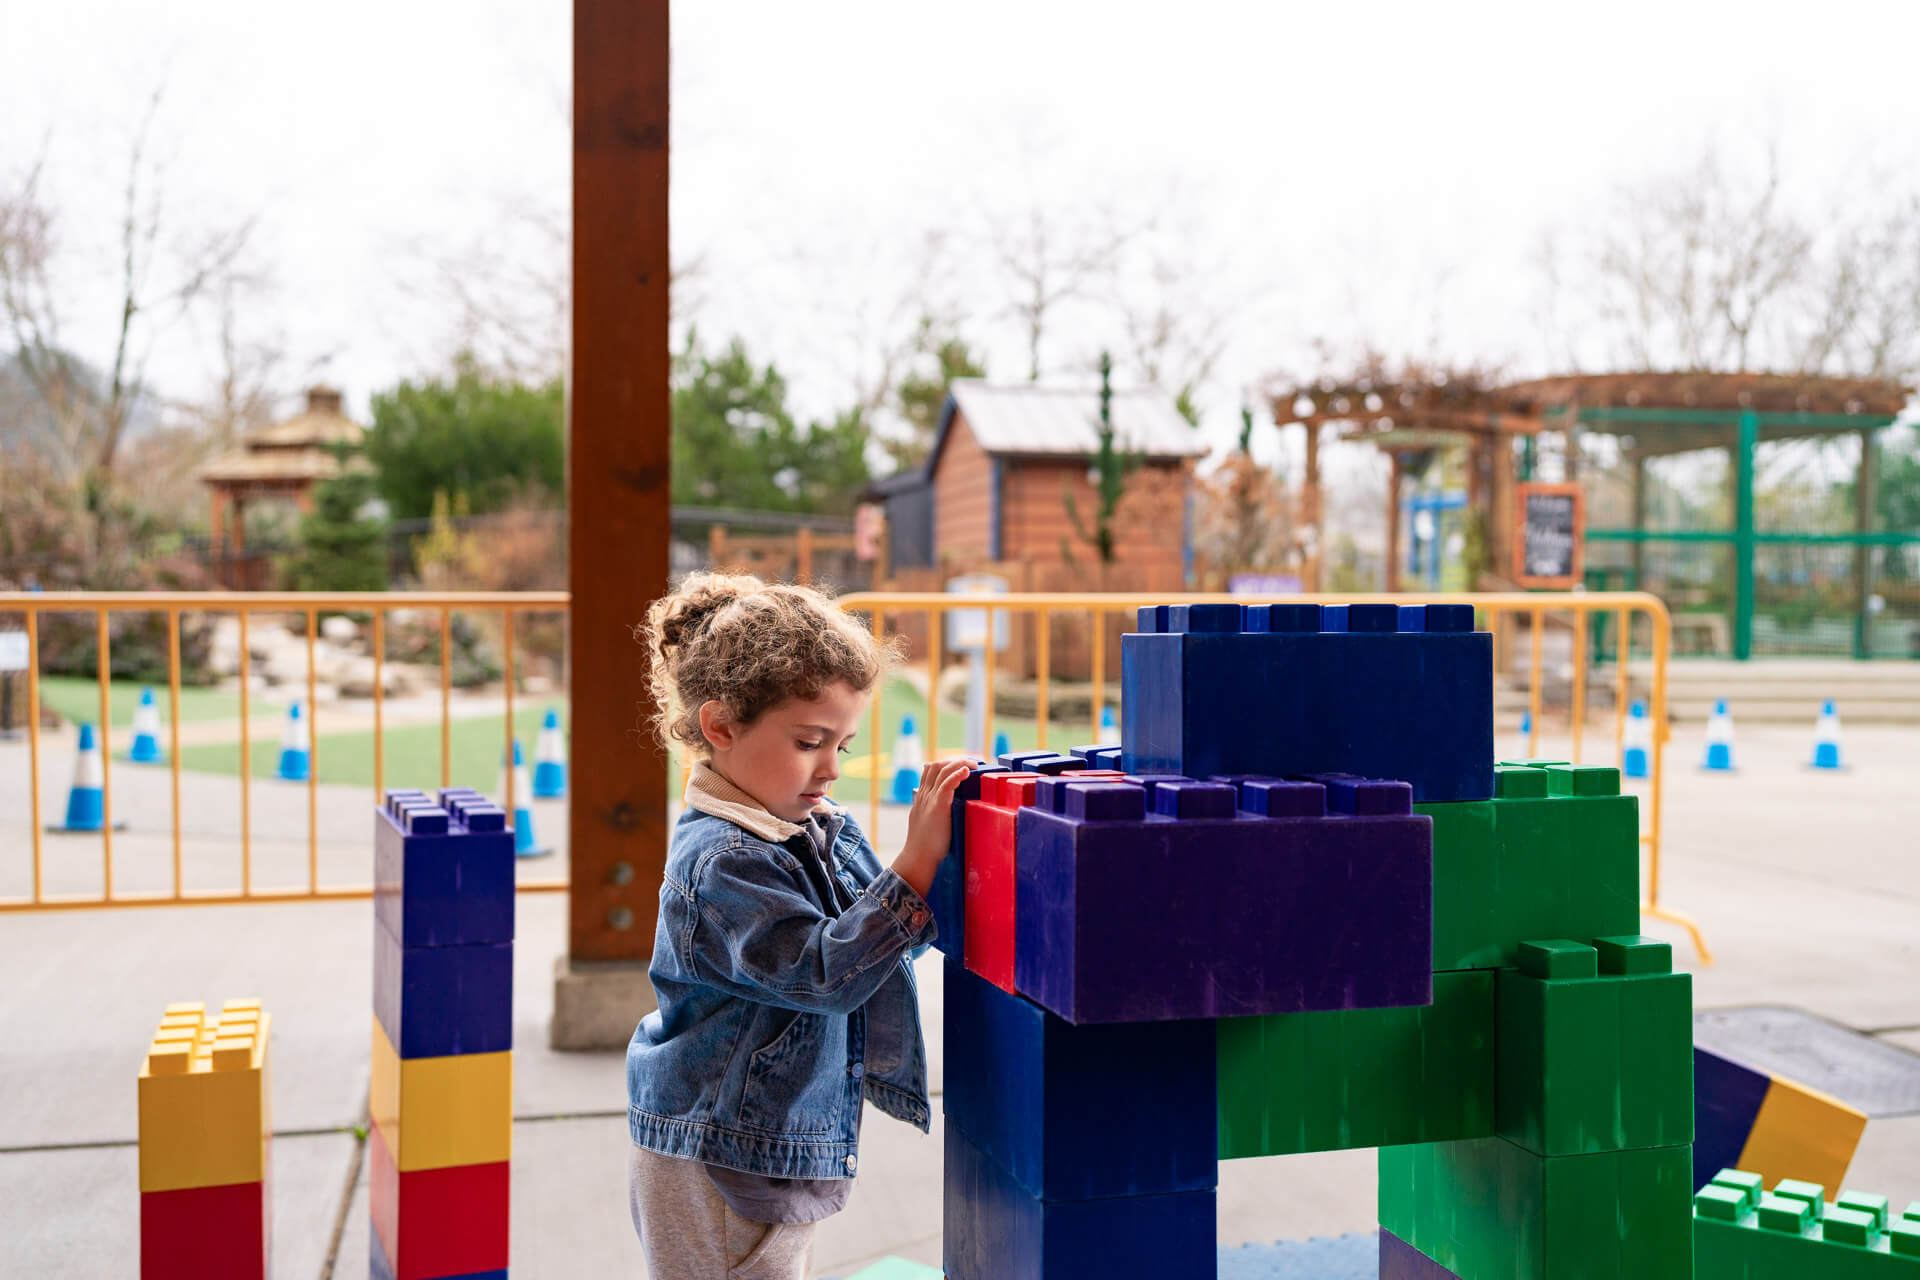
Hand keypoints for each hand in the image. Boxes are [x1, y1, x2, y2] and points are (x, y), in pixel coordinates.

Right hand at [890, 758, 973, 897]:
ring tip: (974, 764)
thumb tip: (945, 809)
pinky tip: (967, 771)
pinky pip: (947, 783)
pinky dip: (957, 774)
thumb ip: (932, 811)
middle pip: (937, 766)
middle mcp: (924, 794)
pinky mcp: (938, 806)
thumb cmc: (925, 845)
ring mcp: (930, 799)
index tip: (962, 764)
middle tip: (972, 761)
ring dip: (960, 763)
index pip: (930, 770)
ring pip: (943, 770)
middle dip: (955, 760)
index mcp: (921, 797)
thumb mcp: (925, 822)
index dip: (946, 764)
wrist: (918, 857)